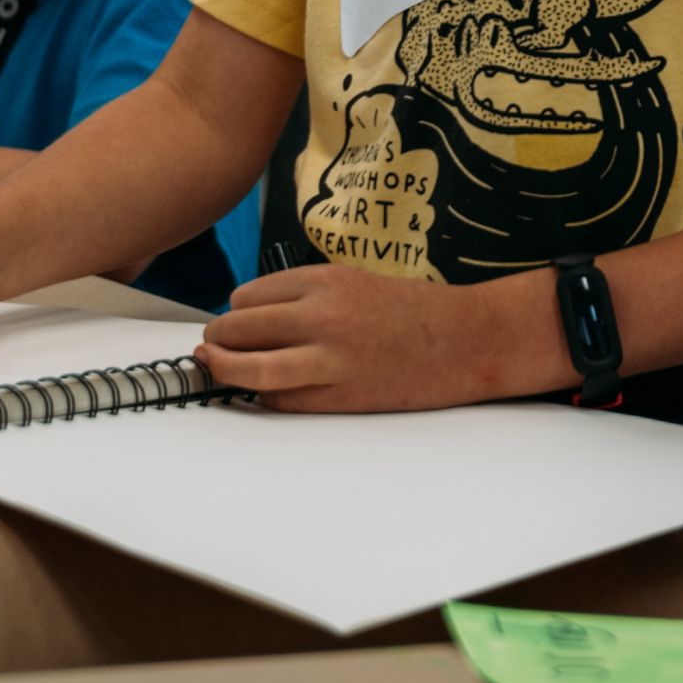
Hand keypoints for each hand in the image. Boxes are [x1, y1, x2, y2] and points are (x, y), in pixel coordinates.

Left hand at [195, 264, 556, 413]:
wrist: (468, 339)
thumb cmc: (414, 310)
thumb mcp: (356, 281)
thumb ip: (307, 296)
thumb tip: (252, 319)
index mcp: (324, 281)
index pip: (247, 298)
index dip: (235, 313)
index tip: (235, 323)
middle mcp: (322, 315)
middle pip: (238, 329)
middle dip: (219, 340)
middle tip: (215, 348)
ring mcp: (331, 358)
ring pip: (249, 369)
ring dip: (224, 370)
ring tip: (216, 369)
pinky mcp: (343, 396)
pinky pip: (282, 401)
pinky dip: (264, 398)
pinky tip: (266, 393)